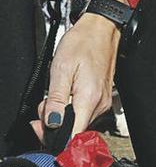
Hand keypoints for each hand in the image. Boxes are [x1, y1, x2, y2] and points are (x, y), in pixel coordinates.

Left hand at [31, 0, 125, 144]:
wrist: (101, 30)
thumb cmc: (83, 44)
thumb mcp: (61, 69)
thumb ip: (56, 100)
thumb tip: (51, 123)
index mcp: (89, 99)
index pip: (73, 135)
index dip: (54, 137)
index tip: (40, 128)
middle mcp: (99, 104)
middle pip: (73, 129)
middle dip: (53, 122)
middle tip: (45, 103)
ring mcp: (103, 102)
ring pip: (76, 121)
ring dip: (61, 114)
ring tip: (56, 93)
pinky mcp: (102, 99)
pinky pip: (83, 112)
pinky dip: (70, 108)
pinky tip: (66, 93)